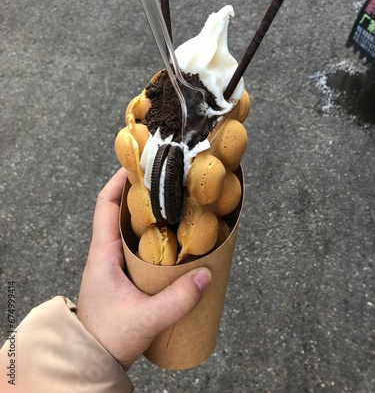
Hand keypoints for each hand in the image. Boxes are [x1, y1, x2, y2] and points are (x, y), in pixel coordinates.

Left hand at [76, 168, 211, 369]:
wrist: (92, 360)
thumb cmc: (108, 338)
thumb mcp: (145, 319)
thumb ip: (177, 300)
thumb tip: (207, 275)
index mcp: (102, 254)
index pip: (104, 206)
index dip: (118, 182)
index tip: (138, 165)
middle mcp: (106, 253)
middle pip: (121, 211)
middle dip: (142, 194)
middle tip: (167, 182)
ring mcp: (114, 264)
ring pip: (132, 229)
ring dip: (151, 216)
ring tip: (175, 205)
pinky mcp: (125, 276)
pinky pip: (140, 247)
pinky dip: (155, 237)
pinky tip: (174, 240)